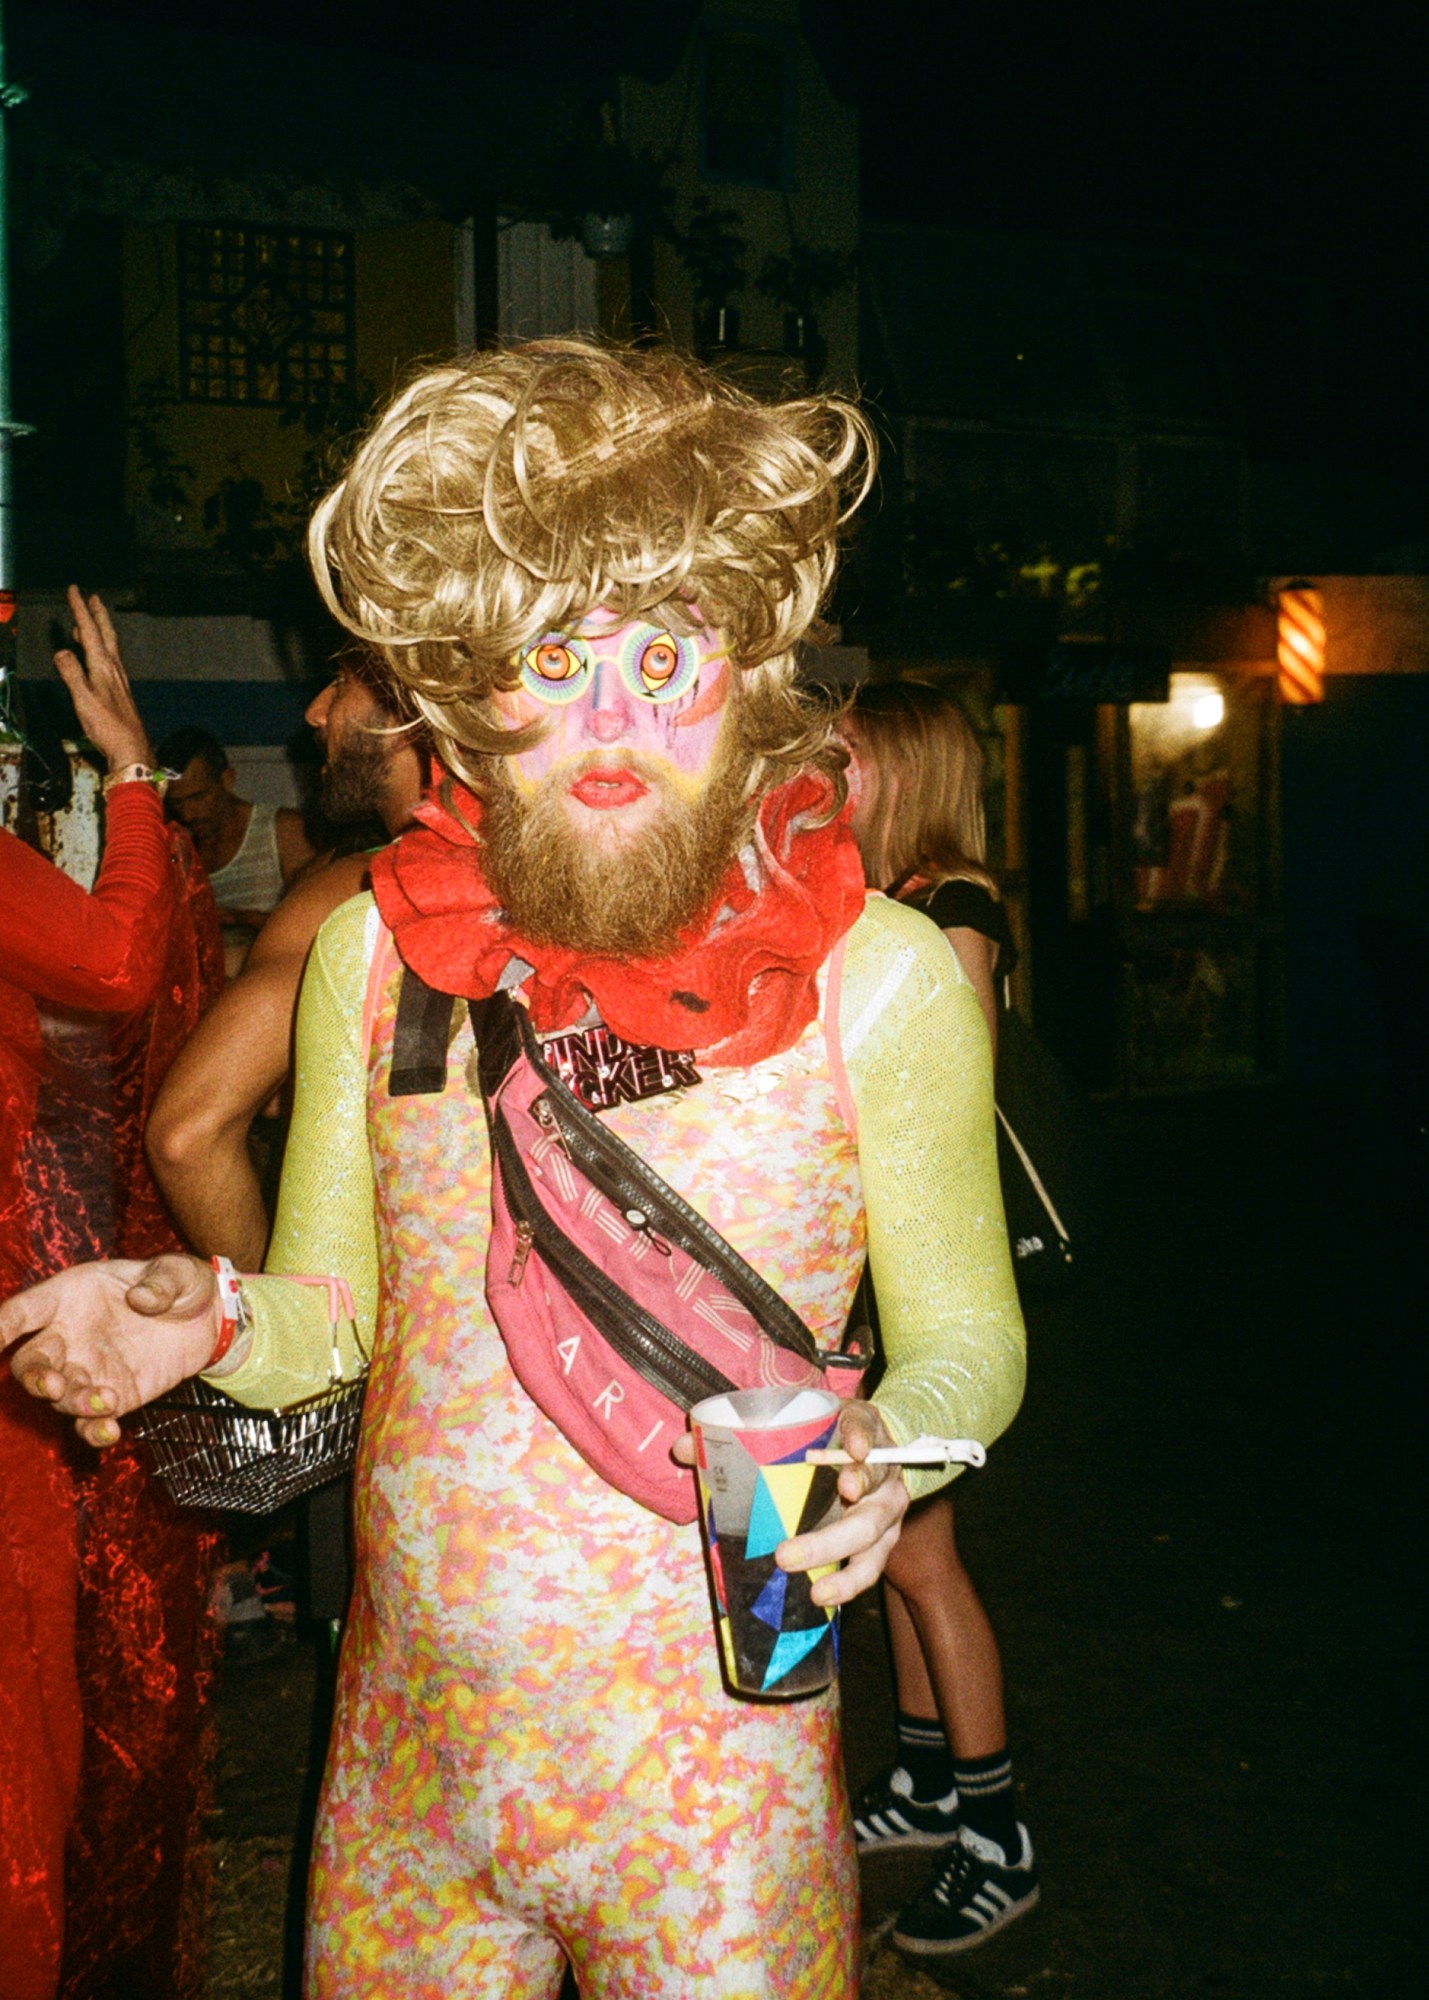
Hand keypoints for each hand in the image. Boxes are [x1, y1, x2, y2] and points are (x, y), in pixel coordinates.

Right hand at [0, 1254, 219, 1446]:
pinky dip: (94, 1431)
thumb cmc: (182, 1285)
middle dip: (33, 1377)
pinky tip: (111, 1432)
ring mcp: (87, 1370)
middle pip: (30, 1362)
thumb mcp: (180, 1272)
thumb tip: (142, 1299)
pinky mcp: (112, 1397)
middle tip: (55, 1386)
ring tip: (107, 1402)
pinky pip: (89, 1421)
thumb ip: (161, 1282)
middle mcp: (69, 1336)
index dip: (1, 1325)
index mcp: (71, 1296)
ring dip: (73, 1404)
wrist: (208, 1320)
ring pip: (59, 1396)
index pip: (24, 1310)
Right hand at [52, 586, 151, 771]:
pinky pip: (109, 661)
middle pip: (106, 634)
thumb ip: (71, 674)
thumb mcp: (83, 699)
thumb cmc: (109, 727)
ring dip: (99, 631)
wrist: (132, 749)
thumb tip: (62, 652)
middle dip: (97, 614)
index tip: (75, 591)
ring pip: (108, 647)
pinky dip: (100, 650)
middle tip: (93, 598)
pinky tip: (97, 659)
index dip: (81, 609)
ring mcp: (119, 680)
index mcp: (103, 667)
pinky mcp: (120, 691)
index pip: (90, 631)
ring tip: (88, 624)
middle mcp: (114, 669)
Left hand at [671, 1396, 909, 1608]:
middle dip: (834, 1523)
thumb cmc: (821, 1435)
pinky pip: (870, 1565)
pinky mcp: (883, 1539)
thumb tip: (684, 1448)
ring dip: (846, 1567)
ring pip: (873, 1538)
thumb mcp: (793, 1422)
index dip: (859, 1435)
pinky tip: (824, 1596)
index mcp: (858, 1427)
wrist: (869, 1446)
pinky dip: (850, 1583)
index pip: (863, 1425)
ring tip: (817, 1591)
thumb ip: (741, 1432)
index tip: (853, 1450)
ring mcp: (886, 1508)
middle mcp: (881, 1469)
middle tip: (789, 1552)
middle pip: (869, 1491)